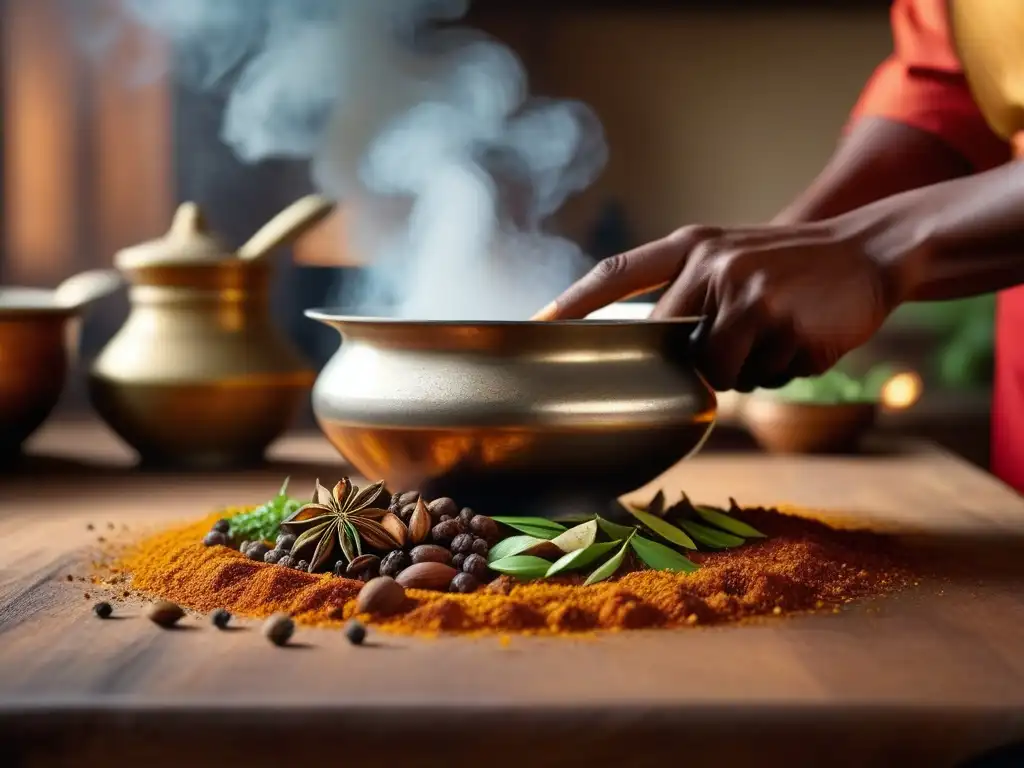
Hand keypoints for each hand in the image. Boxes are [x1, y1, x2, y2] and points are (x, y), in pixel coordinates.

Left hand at [536, 219, 908, 391]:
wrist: (870, 251)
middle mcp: (714, 265)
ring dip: (748, 368)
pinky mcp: (785, 325)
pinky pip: (766, 378)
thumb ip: (686, 293)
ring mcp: (750, 295)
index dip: (574, 302)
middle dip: (704, 359)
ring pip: (721, 372)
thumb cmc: (790, 263)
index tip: (536, 325)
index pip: (617, 273)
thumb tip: (644, 353)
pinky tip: (804, 336)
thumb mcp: (731, 256)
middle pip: (675, 348)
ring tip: (779, 331)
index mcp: (693, 246)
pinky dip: (783, 369)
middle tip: (747, 332)